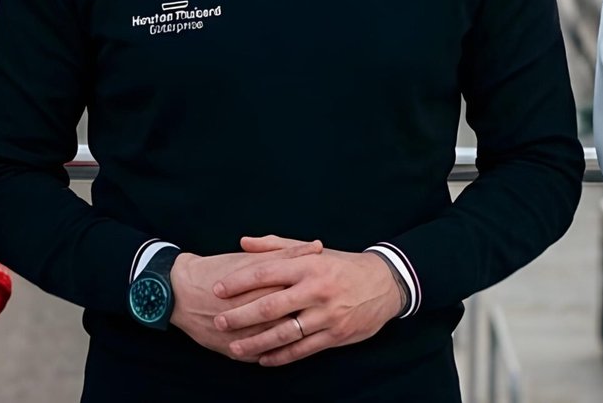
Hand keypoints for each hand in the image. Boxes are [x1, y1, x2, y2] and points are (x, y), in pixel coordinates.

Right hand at [169, 239, 321, 360]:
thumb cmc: (216, 269)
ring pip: (275, 341)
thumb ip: (286, 253)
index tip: (331, 287)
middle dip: (310, 317)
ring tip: (312, 331)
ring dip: (296, 338)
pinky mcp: (231, 351)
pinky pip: (260, 356)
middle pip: (288, 319)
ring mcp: (240, 336)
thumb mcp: (250, 258)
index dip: (315, 291)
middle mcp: (248, 314)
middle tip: (326, 312)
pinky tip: (290, 348)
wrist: (178, 291)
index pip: (294, 292)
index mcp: (256, 288)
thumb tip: (317, 247)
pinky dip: (276, 354)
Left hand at [211, 237, 403, 366]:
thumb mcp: (312, 251)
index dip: (238, 282)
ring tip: (235, 348)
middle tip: (219, 321)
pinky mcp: (336, 336)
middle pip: (270, 306)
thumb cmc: (341, 264)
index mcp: (307, 265)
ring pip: (284, 333)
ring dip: (256, 342)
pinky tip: (263, 359)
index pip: (265, 272)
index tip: (217, 290)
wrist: (385, 283)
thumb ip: (276, 246)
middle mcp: (315, 290)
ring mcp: (326, 315)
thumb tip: (243, 242)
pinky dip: (280, 356)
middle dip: (240, 316)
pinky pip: (302, 349)